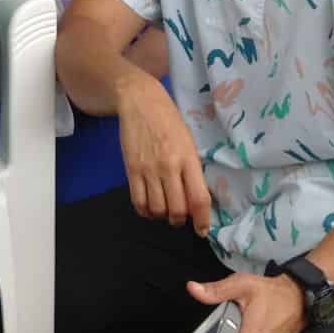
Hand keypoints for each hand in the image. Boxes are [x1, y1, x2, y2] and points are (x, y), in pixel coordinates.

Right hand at [116, 75, 211, 233]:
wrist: (140, 102)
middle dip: (180, 220)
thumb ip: (191, 168)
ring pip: (158, 209)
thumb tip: (195, 197)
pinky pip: (138, 202)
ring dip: (163, 216)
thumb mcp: (188, 141)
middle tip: (180, 216)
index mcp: (188, 158)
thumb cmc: (169, 120)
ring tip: (164, 209)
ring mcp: (148, 169)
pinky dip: (145, 211)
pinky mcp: (131, 170)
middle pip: (177, 209)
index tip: (202, 230)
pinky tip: (149, 206)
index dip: (202, 220)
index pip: (199, 198)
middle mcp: (169, 167)